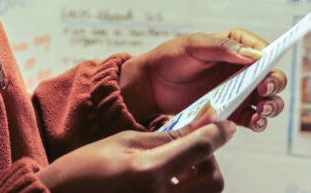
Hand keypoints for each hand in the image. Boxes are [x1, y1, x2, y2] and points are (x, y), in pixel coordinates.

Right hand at [37, 105, 233, 192]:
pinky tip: (168, 181)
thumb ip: (164, 137)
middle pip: (213, 181)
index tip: (226, 126)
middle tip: (193, 148)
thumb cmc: (84, 169)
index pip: (200, 149)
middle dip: (209, 161)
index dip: (218, 134)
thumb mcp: (123, 141)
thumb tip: (198, 125)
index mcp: (148, 172)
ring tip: (178, 166)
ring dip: (200, 178)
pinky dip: (186, 189)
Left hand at [120, 29, 286, 129]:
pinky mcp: (231, 112)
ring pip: (268, 99)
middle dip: (274, 83)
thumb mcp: (193, 46)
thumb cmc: (170, 58)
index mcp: (233, 46)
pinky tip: (254, 122)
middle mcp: (240, 69)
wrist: (152, 85)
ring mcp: (238, 92)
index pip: (260, 48)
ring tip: (261, 110)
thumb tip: (253, 54)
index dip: (268, 57)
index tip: (265, 66)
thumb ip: (222, 47)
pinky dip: (258, 121)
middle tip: (264, 90)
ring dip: (272, 105)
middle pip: (271, 75)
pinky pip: (252, 118)